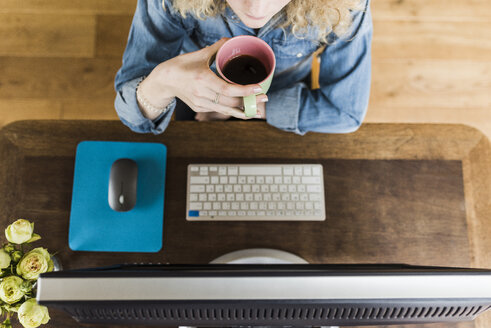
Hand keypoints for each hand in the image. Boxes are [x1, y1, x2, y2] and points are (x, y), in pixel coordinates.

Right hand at [143, 38, 267, 119]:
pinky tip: (243, 109)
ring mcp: (200, 103)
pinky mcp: (199, 108)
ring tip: (258, 110)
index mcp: (202, 79)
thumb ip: (217, 48)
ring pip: (226, 109)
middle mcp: (201, 93)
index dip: (245, 90)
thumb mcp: (199, 54)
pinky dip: (231, 109)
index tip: (259, 88)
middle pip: (230, 101)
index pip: (228, 89)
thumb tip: (232, 40)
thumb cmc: (182, 65)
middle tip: (265, 97)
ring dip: (243, 110)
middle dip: (249, 101)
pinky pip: (219, 109)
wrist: (164, 80)